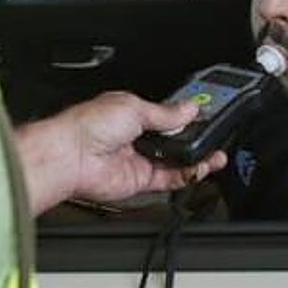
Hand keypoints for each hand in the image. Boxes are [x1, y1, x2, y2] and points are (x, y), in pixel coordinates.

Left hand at [14, 91, 227, 215]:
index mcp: (131, 112)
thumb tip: (189, 108)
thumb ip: (166, 113)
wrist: (72, 155)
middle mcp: (135, 135)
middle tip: (215, 134)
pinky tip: (200, 167)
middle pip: (173, 138)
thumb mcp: (134, 107)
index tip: (206, 114)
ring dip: (196, 157)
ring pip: (175, 160)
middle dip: (194, 136)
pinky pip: (169, 179)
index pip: (166, 113)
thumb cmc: (88, 125)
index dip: (186, 114)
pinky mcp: (139, 180)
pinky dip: (186, 174)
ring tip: (215, 152)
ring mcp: (138, 158)